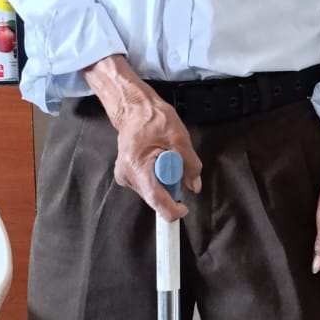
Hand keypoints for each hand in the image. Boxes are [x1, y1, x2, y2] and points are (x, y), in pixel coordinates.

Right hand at [112, 95, 202, 221]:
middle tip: (175, 164)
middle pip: (156, 197)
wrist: (134, 110)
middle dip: (171, 186)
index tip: (183, 208)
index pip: (155, 199)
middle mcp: (127, 176)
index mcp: (137, 166)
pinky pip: (149, 186)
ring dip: (165, 180)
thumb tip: (195, 185)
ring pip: (153, 192)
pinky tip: (157, 161)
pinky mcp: (127, 177)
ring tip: (164, 157)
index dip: (172, 209)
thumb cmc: (153, 119)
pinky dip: (158, 177)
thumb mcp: (180, 138)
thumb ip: (190, 165)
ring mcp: (125, 178)